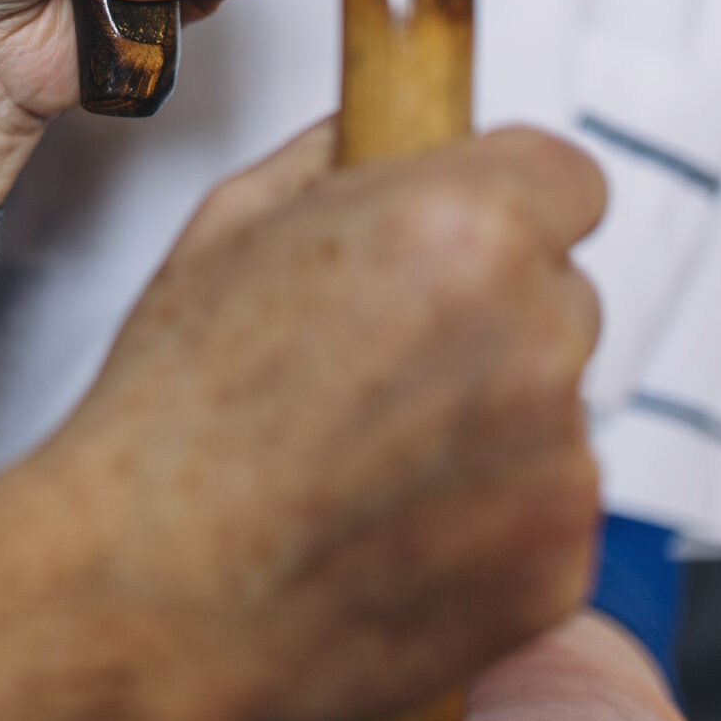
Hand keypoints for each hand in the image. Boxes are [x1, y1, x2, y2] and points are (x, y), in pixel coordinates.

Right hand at [29, 122, 607, 720]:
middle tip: (379, 356)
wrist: (153, 585)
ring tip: (363, 453)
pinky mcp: (559, 563)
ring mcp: (558, 458)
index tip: (466, 236)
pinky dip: (486, 515)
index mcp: (464, 226)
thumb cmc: (174, 413)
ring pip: (550, 406)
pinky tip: (385, 520)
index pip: (568, 177)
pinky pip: (544, 509)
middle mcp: (532, 335)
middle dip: (488, 314)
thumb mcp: (228, 227)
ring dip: (485, 418)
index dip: (507, 204)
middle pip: (559, 294)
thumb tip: (371, 135)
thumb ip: (333, 158)